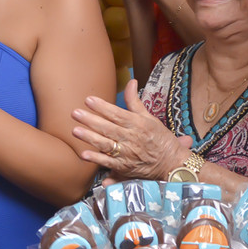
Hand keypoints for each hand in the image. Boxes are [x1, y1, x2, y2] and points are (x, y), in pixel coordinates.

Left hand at [71, 78, 187, 179]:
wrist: (172, 163)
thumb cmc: (159, 138)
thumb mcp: (149, 117)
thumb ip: (135, 101)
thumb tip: (131, 81)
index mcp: (138, 124)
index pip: (117, 114)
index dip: (102, 107)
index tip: (88, 100)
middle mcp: (132, 138)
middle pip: (109, 128)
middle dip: (91, 120)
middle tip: (75, 113)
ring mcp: (127, 154)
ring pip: (106, 144)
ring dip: (90, 138)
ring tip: (75, 131)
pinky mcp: (124, 167)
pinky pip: (109, 163)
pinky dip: (97, 159)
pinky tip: (84, 155)